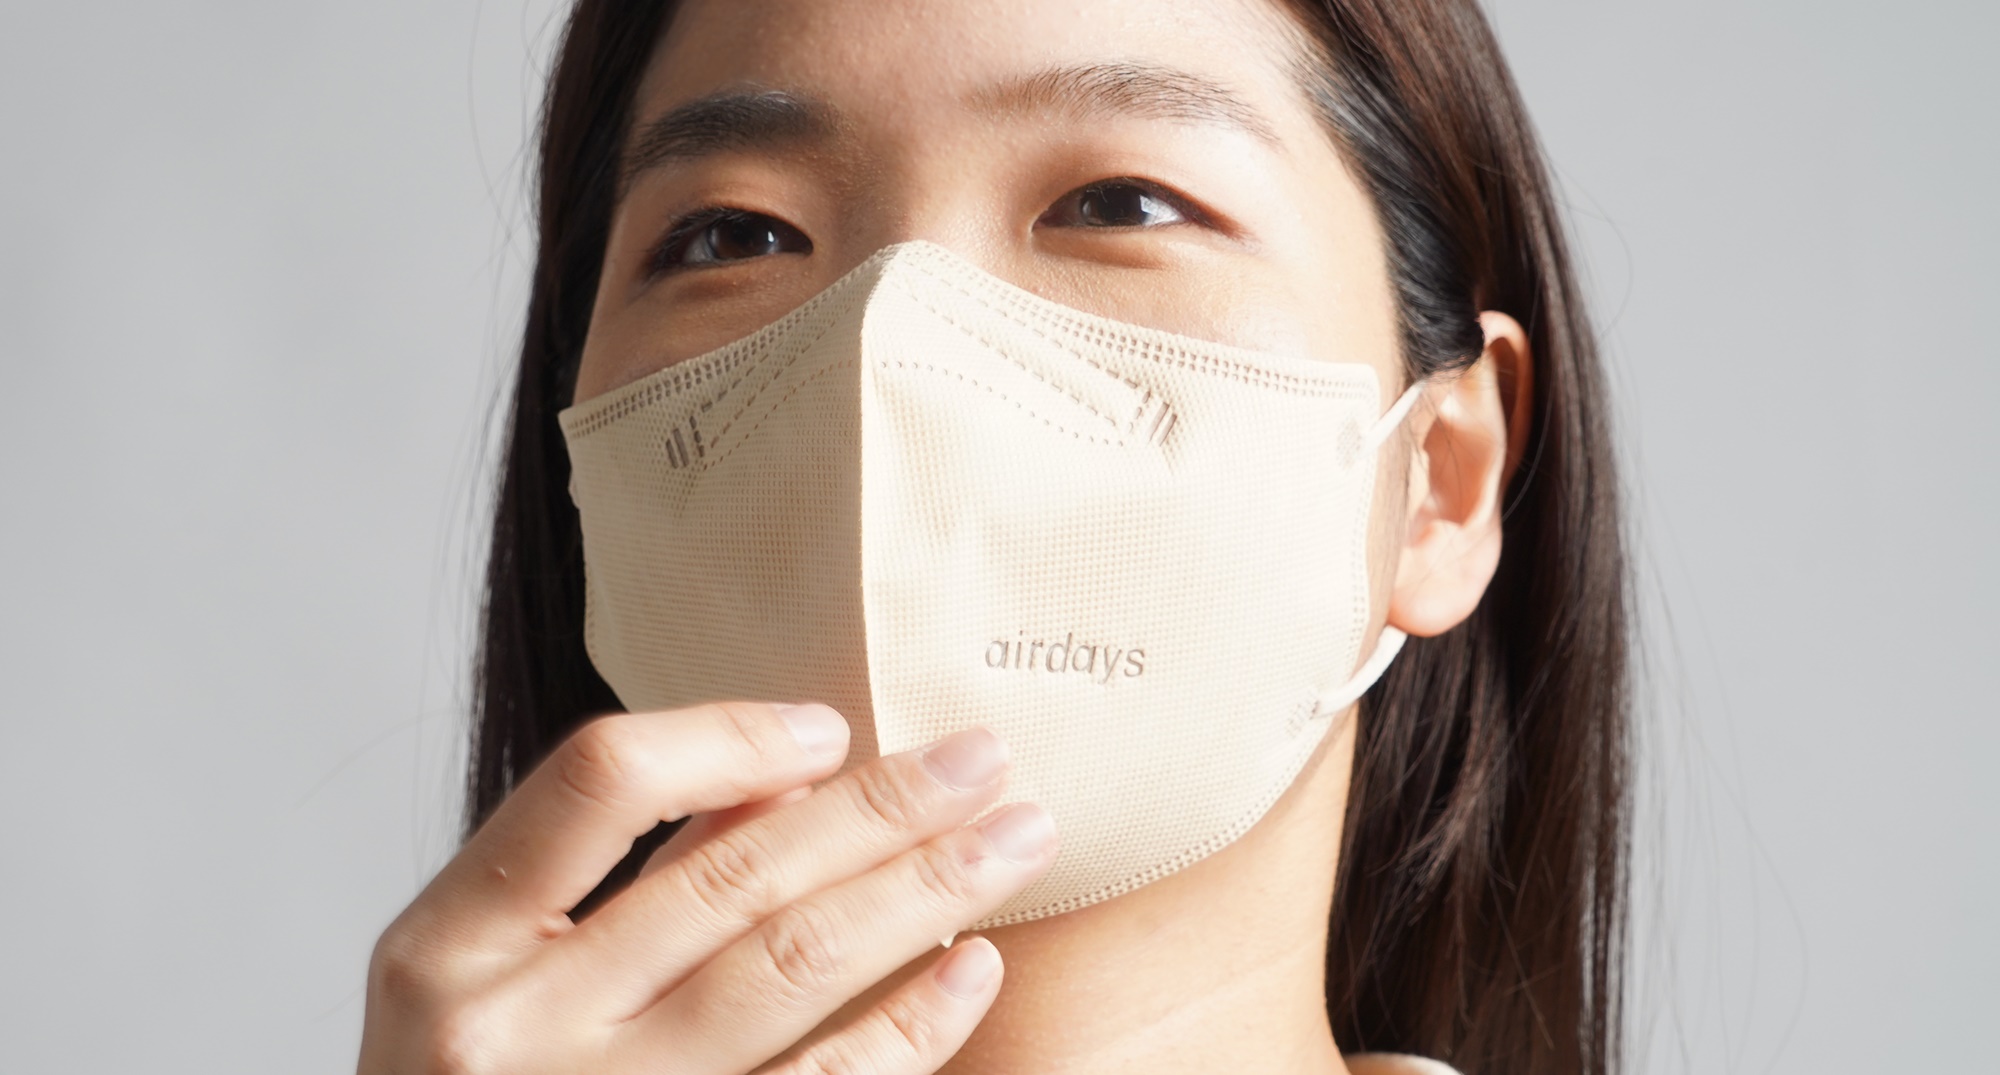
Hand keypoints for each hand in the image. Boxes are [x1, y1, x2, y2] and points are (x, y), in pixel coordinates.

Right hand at [357, 701, 1056, 1073]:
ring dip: (923, 889)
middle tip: (984, 757)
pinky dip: (911, 1024)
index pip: (601, 783)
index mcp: (448, 946)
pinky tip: (973, 966)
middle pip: (732, 877)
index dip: (730, 737)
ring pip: (793, 971)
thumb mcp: (490, 971)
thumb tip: (785, 773)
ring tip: (1015, 837)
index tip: (830, 727)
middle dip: (879, 807)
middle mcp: (518, 1029)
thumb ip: (617, 873)